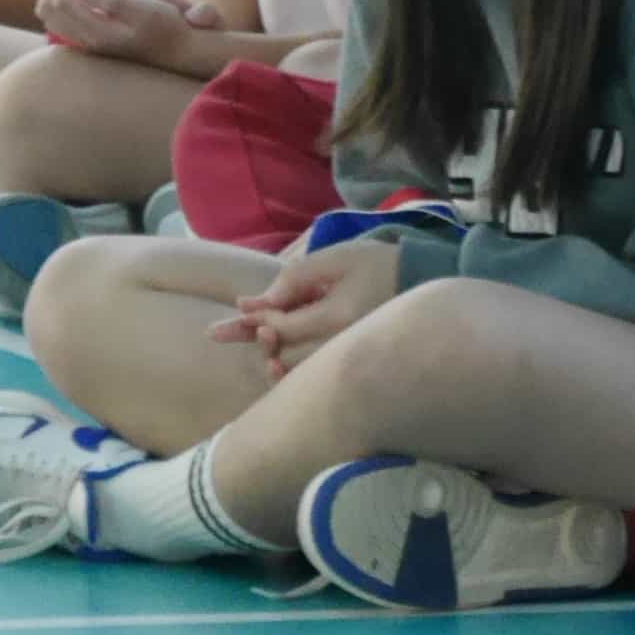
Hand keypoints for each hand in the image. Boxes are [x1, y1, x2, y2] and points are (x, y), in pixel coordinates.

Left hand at [33, 0, 223, 71]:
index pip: (62, 2)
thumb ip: (111, 0)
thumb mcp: (144, 8)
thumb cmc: (165, 25)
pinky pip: (60, 16)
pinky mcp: (88, 36)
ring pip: (49, 13)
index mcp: (98, 33)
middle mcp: (86, 40)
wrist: (176, 48)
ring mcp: (85, 40)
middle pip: (48, 8)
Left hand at [211, 241, 402, 377]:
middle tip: (216, 332)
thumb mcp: (337, 258)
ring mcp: (346, 359)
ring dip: (268, 357)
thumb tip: (259, 303)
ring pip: (296, 371)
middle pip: (284, 355)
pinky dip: (289, 371)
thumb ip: (297, 276)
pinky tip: (272, 364)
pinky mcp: (347, 363)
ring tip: (240, 340)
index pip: (286, 326)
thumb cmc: (377, 264)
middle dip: (253, 339)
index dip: (259, 317)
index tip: (240, 306)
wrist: (418, 282)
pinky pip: (312, 376)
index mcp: (340, 317)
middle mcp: (342, 346)